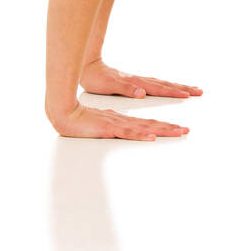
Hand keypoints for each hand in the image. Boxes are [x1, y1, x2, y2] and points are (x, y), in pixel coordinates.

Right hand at [48, 102, 188, 140]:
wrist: (64, 113)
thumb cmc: (81, 119)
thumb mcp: (103, 123)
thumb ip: (116, 126)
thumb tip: (128, 129)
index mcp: (124, 120)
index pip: (149, 123)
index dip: (165, 126)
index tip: (179, 128)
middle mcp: (124, 120)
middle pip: (152, 124)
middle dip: (171, 128)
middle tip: (187, 131)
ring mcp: (118, 123)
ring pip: (145, 127)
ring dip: (163, 130)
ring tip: (178, 132)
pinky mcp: (109, 128)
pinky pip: (127, 133)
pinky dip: (141, 135)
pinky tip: (152, 136)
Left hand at [80, 58, 201, 99]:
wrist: (88, 67)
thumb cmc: (96, 78)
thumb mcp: (110, 85)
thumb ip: (127, 88)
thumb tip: (142, 93)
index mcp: (137, 83)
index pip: (160, 88)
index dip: (174, 92)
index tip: (188, 95)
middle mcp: (140, 81)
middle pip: (166, 85)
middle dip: (183, 88)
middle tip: (199, 91)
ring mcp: (138, 81)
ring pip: (162, 84)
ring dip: (177, 87)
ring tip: (190, 89)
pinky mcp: (134, 82)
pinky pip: (155, 85)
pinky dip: (165, 87)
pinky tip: (169, 88)